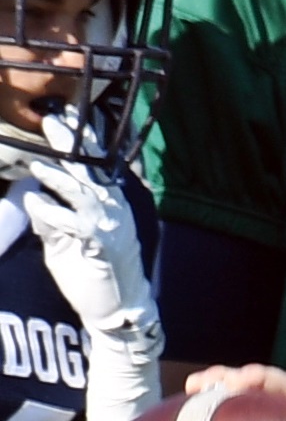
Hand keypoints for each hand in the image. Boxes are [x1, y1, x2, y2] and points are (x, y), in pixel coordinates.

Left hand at [23, 111, 152, 336]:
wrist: (116, 308)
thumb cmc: (91, 273)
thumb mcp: (66, 240)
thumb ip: (52, 218)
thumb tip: (34, 198)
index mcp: (108, 202)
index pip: (96, 164)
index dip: (85, 138)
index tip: (70, 112)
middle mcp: (112, 208)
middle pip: (90, 169)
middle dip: (72, 143)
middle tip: (54, 119)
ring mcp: (108, 224)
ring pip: (82, 191)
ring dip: (59, 176)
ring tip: (37, 164)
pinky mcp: (99, 243)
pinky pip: (71, 220)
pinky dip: (49, 210)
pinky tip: (34, 200)